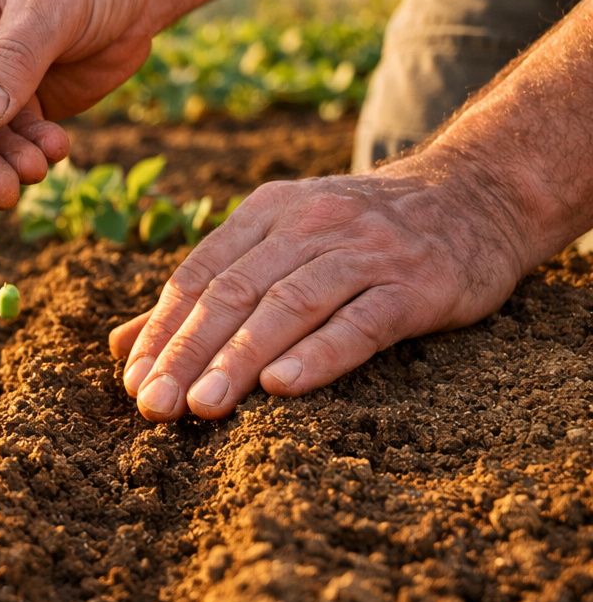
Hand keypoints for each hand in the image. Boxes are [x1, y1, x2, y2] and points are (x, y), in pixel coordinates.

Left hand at [108, 155, 533, 420]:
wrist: (479, 195)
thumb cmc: (361, 232)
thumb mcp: (281, 240)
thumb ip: (205, 292)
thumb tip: (122, 346)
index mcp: (268, 212)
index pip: (198, 275)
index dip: (161, 330)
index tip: (133, 382)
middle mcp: (311, 224)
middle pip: (234, 292)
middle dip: (187, 352)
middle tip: (154, 406)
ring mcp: (366, 252)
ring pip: (288, 306)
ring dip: (239, 358)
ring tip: (202, 406)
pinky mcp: (417, 285)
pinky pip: (361, 322)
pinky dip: (319, 353)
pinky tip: (283, 386)